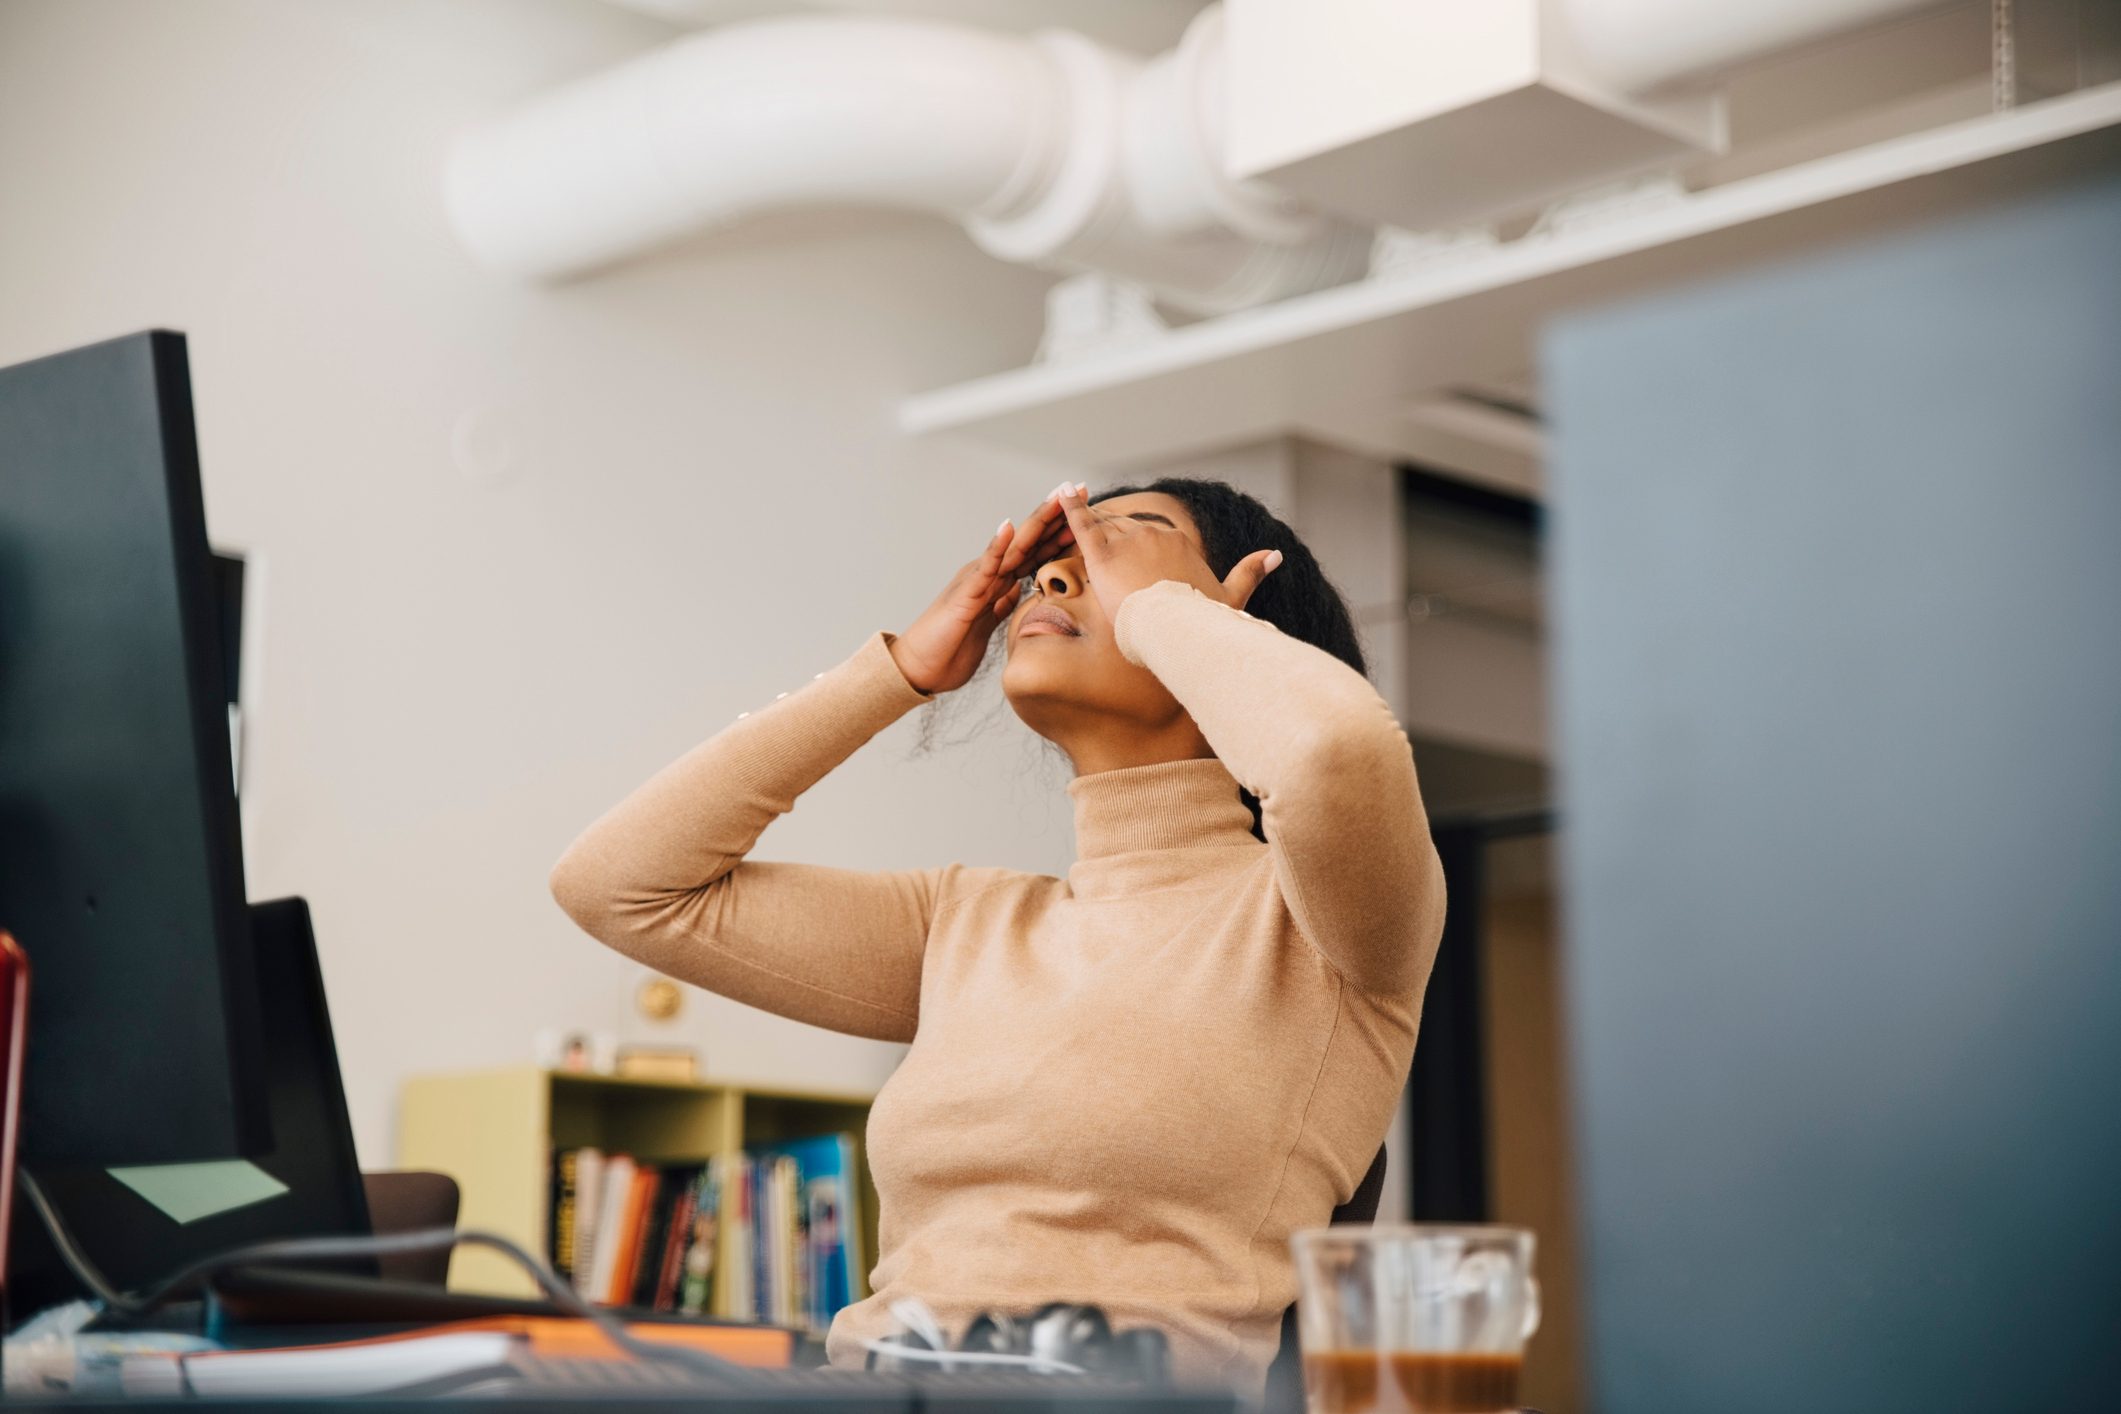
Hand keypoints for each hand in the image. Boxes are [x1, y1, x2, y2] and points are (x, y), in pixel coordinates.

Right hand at [889, 480, 1082, 694]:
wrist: (920, 668)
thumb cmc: (950, 648)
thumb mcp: (987, 624)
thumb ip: (1001, 604)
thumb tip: (1018, 591)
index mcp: (998, 582)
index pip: (1035, 551)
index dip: (1060, 531)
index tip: (1087, 513)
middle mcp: (989, 574)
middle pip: (1029, 540)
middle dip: (1056, 515)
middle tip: (1081, 489)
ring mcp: (977, 580)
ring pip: (1013, 546)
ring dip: (1035, 521)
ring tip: (1056, 498)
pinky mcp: (965, 595)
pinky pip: (984, 568)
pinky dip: (997, 547)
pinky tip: (1009, 528)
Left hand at [1053, 483, 1280, 620]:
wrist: (1179, 631)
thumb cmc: (1203, 621)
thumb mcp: (1231, 597)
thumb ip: (1250, 573)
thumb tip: (1276, 554)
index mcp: (1178, 543)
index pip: (1152, 541)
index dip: (1140, 555)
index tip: (1135, 572)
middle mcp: (1154, 534)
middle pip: (1127, 535)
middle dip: (1114, 549)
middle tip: (1101, 568)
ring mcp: (1128, 542)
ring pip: (1105, 532)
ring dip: (1089, 534)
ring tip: (1080, 545)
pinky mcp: (1103, 555)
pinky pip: (1083, 526)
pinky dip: (1070, 509)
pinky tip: (1060, 493)